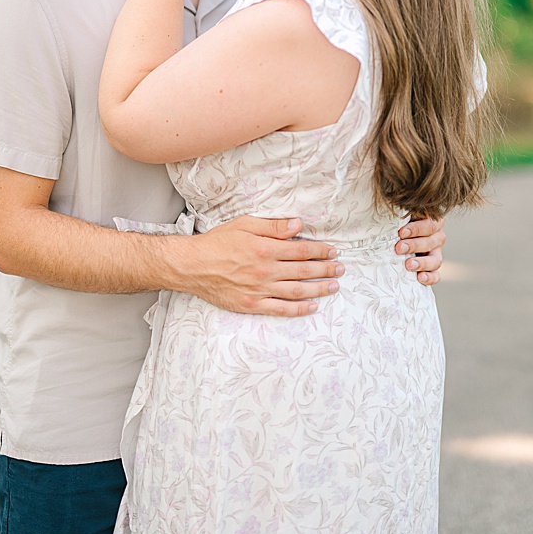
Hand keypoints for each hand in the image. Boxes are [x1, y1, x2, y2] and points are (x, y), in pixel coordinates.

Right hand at [174, 215, 342, 316]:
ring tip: (334, 286)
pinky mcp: (252, 304)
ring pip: (298, 291)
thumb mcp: (243, 225)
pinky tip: (312, 306)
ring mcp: (260, 290)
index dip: (320, 250)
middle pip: (304, 271)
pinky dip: (300, 309)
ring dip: (319, 288)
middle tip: (341, 268)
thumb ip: (272, 226)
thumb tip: (297, 224)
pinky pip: (282, 309)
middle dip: (326, 269)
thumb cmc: (216, 242)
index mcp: (265, 249)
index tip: (332, 251)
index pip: (301, 250)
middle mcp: (266, 270)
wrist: (192, 266)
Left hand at [396, 214, 445, 284]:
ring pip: (435, 260)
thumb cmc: (397, 222)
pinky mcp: (433, 268)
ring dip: (422, 263)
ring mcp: (436, 253)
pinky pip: (436, 275)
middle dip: (414, 245)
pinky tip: (420, 278)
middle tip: (399, 248)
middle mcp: (437, 237)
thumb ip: (396, 215)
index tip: (402, 232)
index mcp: (432, 222)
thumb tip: (381, 211)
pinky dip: (430, 278)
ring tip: (408, 265)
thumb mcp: (400, 216)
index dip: (416, 229)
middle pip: (430, 242)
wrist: (397, 238)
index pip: (429, 224)